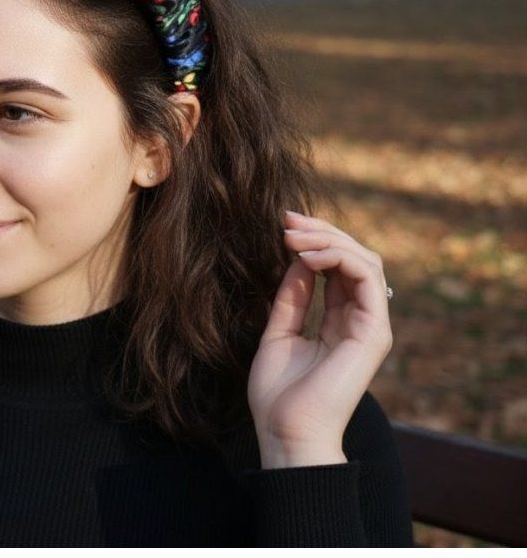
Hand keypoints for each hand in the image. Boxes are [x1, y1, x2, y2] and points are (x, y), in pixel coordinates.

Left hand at [248, 210, 393, 467]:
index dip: (314, 241)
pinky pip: (366, 279)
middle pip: (354, 258)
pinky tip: (306, 256)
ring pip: (364, 261)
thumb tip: (296, 260)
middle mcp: (360, 320)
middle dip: (321, 232)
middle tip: (286, 219)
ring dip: (328, 240)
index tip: (282, 224)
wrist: (286, 433)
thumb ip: (291, 298)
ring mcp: (370, 326)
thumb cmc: (278, 395)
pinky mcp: (373, 332)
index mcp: (339, 322)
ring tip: (292, 235)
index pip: (337, 267)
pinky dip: (339, 258)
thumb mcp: (277, 333)